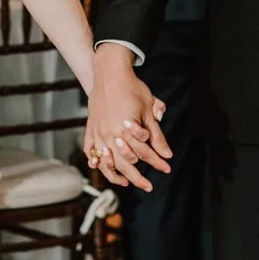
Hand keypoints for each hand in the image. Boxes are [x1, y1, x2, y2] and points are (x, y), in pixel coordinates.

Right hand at [84, 45, 172, 193]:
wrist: (110, 73)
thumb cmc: (132, 89)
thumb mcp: (149, 110)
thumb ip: (157, 135)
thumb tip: (167, 154)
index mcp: (126, 129)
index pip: (145, 153)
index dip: (158, 162)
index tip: (167, 168)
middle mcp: (111, 134)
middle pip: (126, 163)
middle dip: (138, 177)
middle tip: (149, 186)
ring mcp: (98, 132)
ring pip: (107, 162)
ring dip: (117, 175)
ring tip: (126, 183)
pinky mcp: (91, 129)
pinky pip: (91, 151)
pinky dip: (97, 162)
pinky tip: (104, 168)